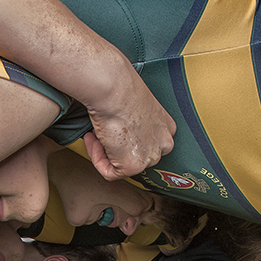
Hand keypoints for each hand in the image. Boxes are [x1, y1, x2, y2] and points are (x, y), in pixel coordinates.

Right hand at [80, 63, 175, 179]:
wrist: (113, 87)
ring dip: (105, 152)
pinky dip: (97, 159)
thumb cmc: (121, 87)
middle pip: (136, 156)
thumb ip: (135, 122)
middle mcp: (163, 143)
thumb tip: (121, 131)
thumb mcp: (136, 104)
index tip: (114, 131)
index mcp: (166, 127)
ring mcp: (149, 156)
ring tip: (96, 133)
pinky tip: (94, 139)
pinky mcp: (132, 166)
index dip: (127, 140)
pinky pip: (110, 172)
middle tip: (102, 132)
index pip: (149, 144)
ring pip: (123, 165)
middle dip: (117, 148)